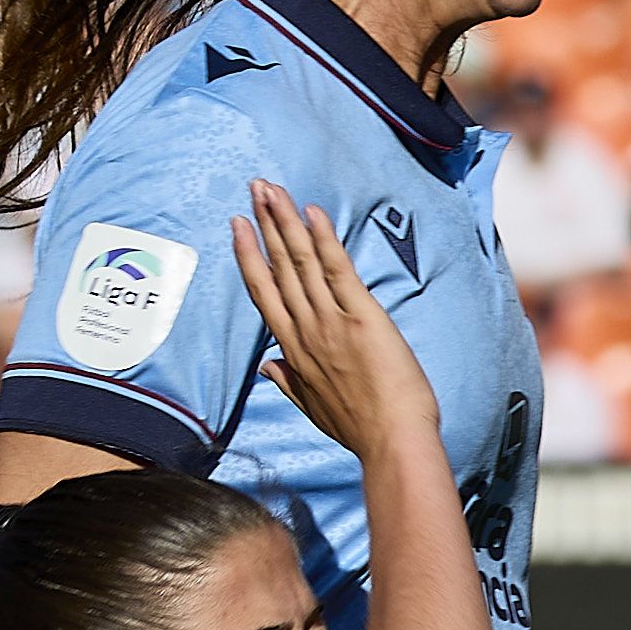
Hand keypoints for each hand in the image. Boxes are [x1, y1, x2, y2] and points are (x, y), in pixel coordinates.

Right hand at [233, 181, 438, 456]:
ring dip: (285, 221)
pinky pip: (336, 270)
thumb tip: (267, 368)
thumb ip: (288, 383)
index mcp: (294, 350)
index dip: (249, 256)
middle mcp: (305, 330)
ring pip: (300, 262)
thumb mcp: (314, 408)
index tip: (238, 227)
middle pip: (278, 267)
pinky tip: (312, 212)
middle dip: (264, 223)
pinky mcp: (361, 317)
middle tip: (254, 188)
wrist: (391, 442)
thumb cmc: (361, 429)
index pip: (264, 293)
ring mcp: (330, 322)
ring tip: (272, 189)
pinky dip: (323, 239)